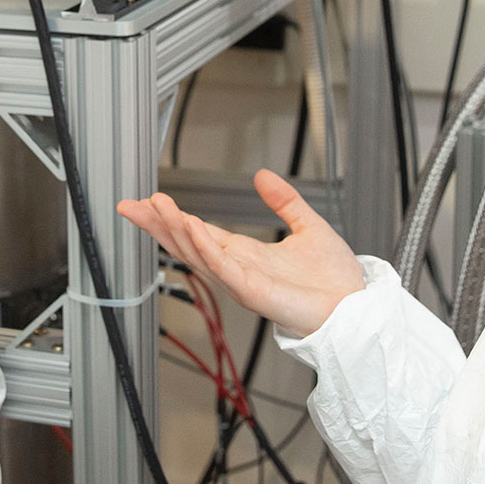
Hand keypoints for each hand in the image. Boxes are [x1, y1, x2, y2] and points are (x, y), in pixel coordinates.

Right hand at [117, 169, 364, 337]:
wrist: (355, 308)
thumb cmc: (335, 281)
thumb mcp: (308, 226)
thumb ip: (285, 201)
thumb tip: (264, 176)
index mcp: (246, 254)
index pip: (199, 233)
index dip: (172, 218)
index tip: (148, 202)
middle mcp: (237, 269)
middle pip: (187, 243)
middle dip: (157, 225)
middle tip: (129, 205)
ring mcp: (241, 281)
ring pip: (198, 253)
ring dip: (175, 229)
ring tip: (155, 207)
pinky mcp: (253, 291)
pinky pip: (223, 267)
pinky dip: (205, 246)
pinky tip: (191, 226)